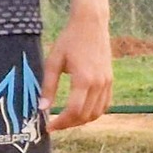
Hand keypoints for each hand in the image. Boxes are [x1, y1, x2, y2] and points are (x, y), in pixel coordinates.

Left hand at [44, 6, 112, 131]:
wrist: (91, 25)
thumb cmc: (69, 40)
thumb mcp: (53, 61)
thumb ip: (48, 86)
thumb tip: (42, 108)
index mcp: (84, 79)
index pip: (73, 111)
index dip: (60, 122)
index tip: (48, 127)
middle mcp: (99, 84)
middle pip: (86, 115)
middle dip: (69, 124)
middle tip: (55, 125)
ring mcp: (107, 82)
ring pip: (97, 113)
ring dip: (81, 121)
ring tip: (65, 120)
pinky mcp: (110, 80)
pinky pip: (105, 104)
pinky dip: (93, 113)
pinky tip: (80, 112)